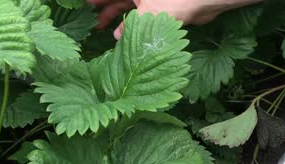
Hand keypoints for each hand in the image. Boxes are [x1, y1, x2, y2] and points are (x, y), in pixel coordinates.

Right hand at [88, 0, 226, 38]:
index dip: (94, 2)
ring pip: (126, 7)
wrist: (204, 2)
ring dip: (116, 20)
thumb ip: (129, 28)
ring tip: (105, 32)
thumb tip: (117, 38)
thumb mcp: (146, 16)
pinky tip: (123, 37)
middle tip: (89, 23)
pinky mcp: (157, 8)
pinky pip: (139, 16)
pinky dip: (131, 24)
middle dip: (102, 10)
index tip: (80, 9)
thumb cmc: (174, 2)